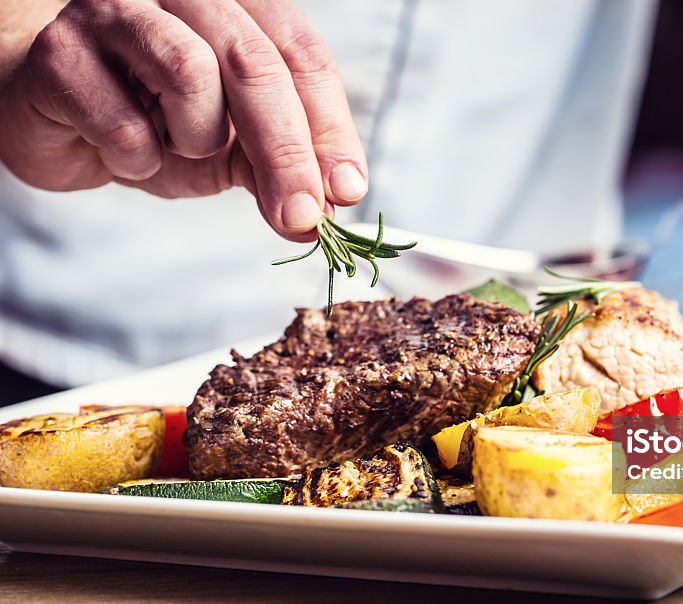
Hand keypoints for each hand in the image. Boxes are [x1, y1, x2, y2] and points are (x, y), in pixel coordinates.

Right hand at [0, 0, 366, 239]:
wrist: (49, 115)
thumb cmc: (149, 120)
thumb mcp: (228, 148)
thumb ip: (276, 166)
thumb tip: (327, 208)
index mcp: (237, 6)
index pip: (303, 55)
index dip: (331, 127)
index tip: (347, 190)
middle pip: (256, 63)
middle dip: (287, 152)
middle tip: (303, 217)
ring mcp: (115, 11)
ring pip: (190, 72)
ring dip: (196, 137)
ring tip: (174, 146)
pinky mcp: (60, 49)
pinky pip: (121, 118)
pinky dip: (135, 156)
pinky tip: (123, 152)